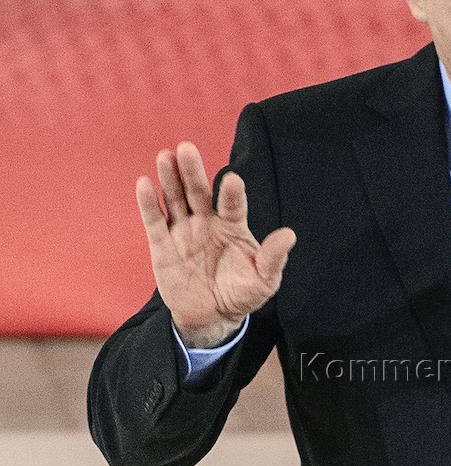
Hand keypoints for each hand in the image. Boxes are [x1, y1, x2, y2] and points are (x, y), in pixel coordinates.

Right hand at [136, 142, 295, 342]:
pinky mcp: (162, 245)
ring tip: (167, 156)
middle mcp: (207, 222)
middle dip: (193, 172)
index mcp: (233, 225)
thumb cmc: (242, 293)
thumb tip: (289, 235)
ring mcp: (184, 230)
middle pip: (199, 192)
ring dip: (170, 178)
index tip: (232, 181)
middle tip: (188, 149)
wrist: (213, 316)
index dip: (232, 193)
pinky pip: (154, 221)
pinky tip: (145, 183)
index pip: (232, 204)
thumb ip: (273, 257)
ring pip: (175, 199)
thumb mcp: (264, 280)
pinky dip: (148, 203)